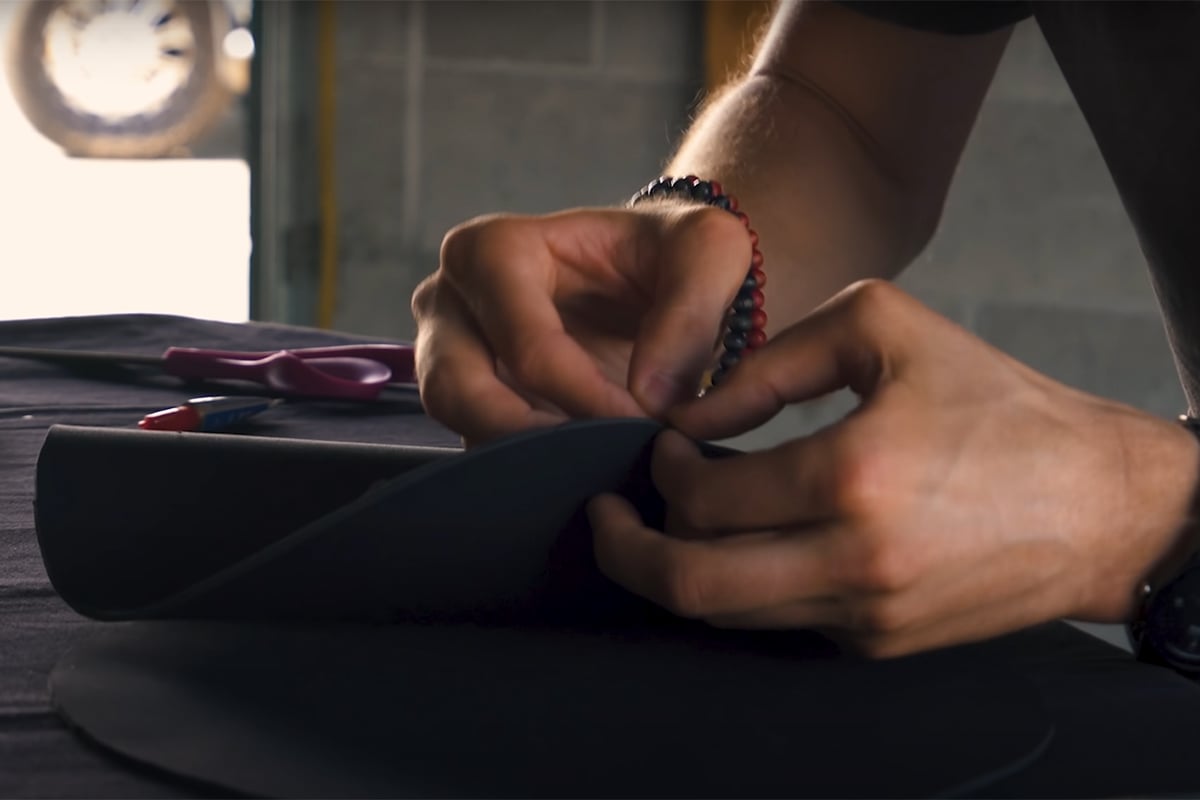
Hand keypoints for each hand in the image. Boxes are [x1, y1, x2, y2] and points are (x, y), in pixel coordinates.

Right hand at [412, 205, 751, 444]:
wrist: (653, 273)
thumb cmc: (671, 250)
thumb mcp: (708, 250)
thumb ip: (692, 312)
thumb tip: (652, 399)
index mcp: (495, 250)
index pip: (528, 346)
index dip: (588, 398)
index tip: (647, 425)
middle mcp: (451, 300)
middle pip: (460, 391)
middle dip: (536, 440)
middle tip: (607, 460)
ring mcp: (447, 352)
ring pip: (458, 426)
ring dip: (524, 461)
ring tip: (597, 467)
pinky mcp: (466, 399)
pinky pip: (477, 448)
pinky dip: (525, 470)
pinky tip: (583, 472)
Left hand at [587, 280, 1199, 657]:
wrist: (1099, 503)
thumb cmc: (997, 402)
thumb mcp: (887, 329)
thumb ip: (774, 360)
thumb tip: (694, 412)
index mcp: (853, 475)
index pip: (703, 497)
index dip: (662, 470)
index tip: (666, 445)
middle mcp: (854, 562)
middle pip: (691, 585)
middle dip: (627, 551)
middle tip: (606, 516)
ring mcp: (866, 615)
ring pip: (727, 616)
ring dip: (679, 570)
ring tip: (668, 524)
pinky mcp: (878, 644)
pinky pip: (779, 622)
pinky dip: (742, 586)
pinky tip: (744, 543)